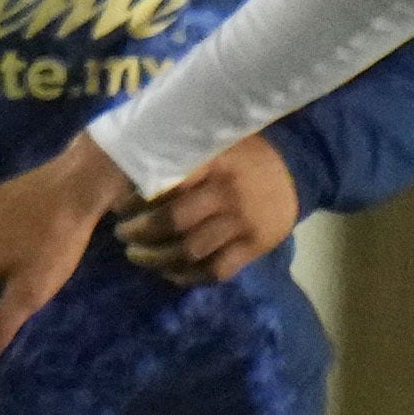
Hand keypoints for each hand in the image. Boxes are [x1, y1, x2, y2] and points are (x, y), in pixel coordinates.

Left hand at [109, 135, 304, 288]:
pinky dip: (188, 276)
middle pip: (174, 221)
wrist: (296, 171)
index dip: (136, 198)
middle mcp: (226, 193)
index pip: (166, 182)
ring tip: (137, 255)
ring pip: (192, 251)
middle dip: (140, 231)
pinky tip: (168, 272)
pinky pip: (216, 270)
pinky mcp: (255, 247)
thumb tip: (130, 139)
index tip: (116, 205)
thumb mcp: (215, 138)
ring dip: (157, 258)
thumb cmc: (243, 152)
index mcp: (212, 161)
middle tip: (122, 233)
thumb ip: (181, 144)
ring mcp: (242, 223)